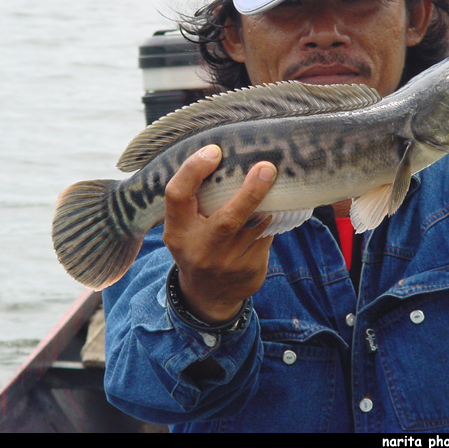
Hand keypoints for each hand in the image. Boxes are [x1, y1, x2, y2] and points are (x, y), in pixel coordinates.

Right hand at [162, 144, 276, 323]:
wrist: (207, 296)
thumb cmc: (196, 245)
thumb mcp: (184, 226)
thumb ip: (197, 200)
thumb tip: (230, 159)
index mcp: (177, 231)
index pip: (177, 195)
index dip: (193, 170)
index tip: (214, 151)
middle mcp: (199, 249)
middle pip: (228, 218)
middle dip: (250, 192)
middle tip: (267, 168)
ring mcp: (226, 264)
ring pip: (254, 227)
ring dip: (265, 205)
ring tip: (271, 185)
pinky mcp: (249, 270)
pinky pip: (265, 238)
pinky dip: (269, 222)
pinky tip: (269, 214)